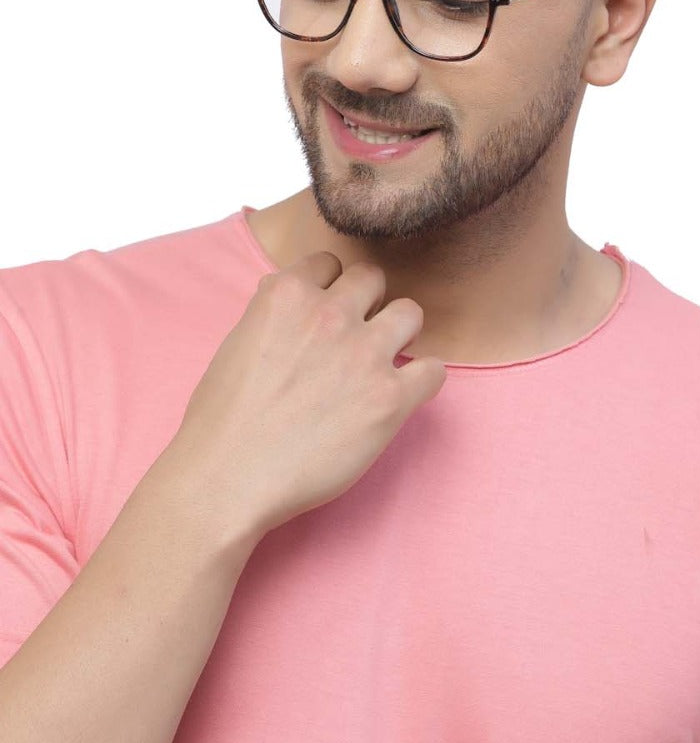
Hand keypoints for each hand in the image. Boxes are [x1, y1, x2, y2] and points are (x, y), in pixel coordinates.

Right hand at [164, 252, 446, 545]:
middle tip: (356, 336)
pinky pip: (433, 370)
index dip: (328, 288)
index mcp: (287, 295)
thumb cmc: (222, 421)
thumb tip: (293, 299)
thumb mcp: (237, 341)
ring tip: (383, 360)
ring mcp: (364, 354)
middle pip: (373, 279)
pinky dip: (422, 380)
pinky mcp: (389, 398)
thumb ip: (274, 314)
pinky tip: (403, 395)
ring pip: (410, 313)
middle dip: (367, 303)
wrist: (228, 479)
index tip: (325, 312)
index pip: (329, 263)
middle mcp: (330, 315)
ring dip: (400, 333)